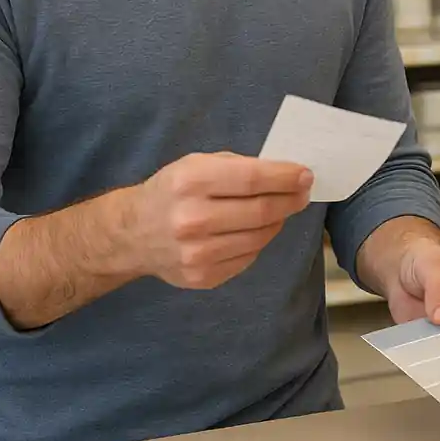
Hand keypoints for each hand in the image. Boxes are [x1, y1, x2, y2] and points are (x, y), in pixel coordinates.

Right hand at [123, 152, 313, 289]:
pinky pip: (248, 257)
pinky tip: (255, 229)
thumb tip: (285, 173)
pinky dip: (259, 241)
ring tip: (282, 209)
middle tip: (303, 193)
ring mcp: (196, 253)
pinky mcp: (202, 276)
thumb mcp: (198, 163)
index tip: (306, 175)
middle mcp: (192, 219)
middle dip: (291, 200)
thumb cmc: (174, 190)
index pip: (253, 179)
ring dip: (278, 221)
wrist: (133, 233)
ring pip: (260, 236)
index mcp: (192, 182)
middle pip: (261, 210)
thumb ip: (239, 166)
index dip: (285, 177)